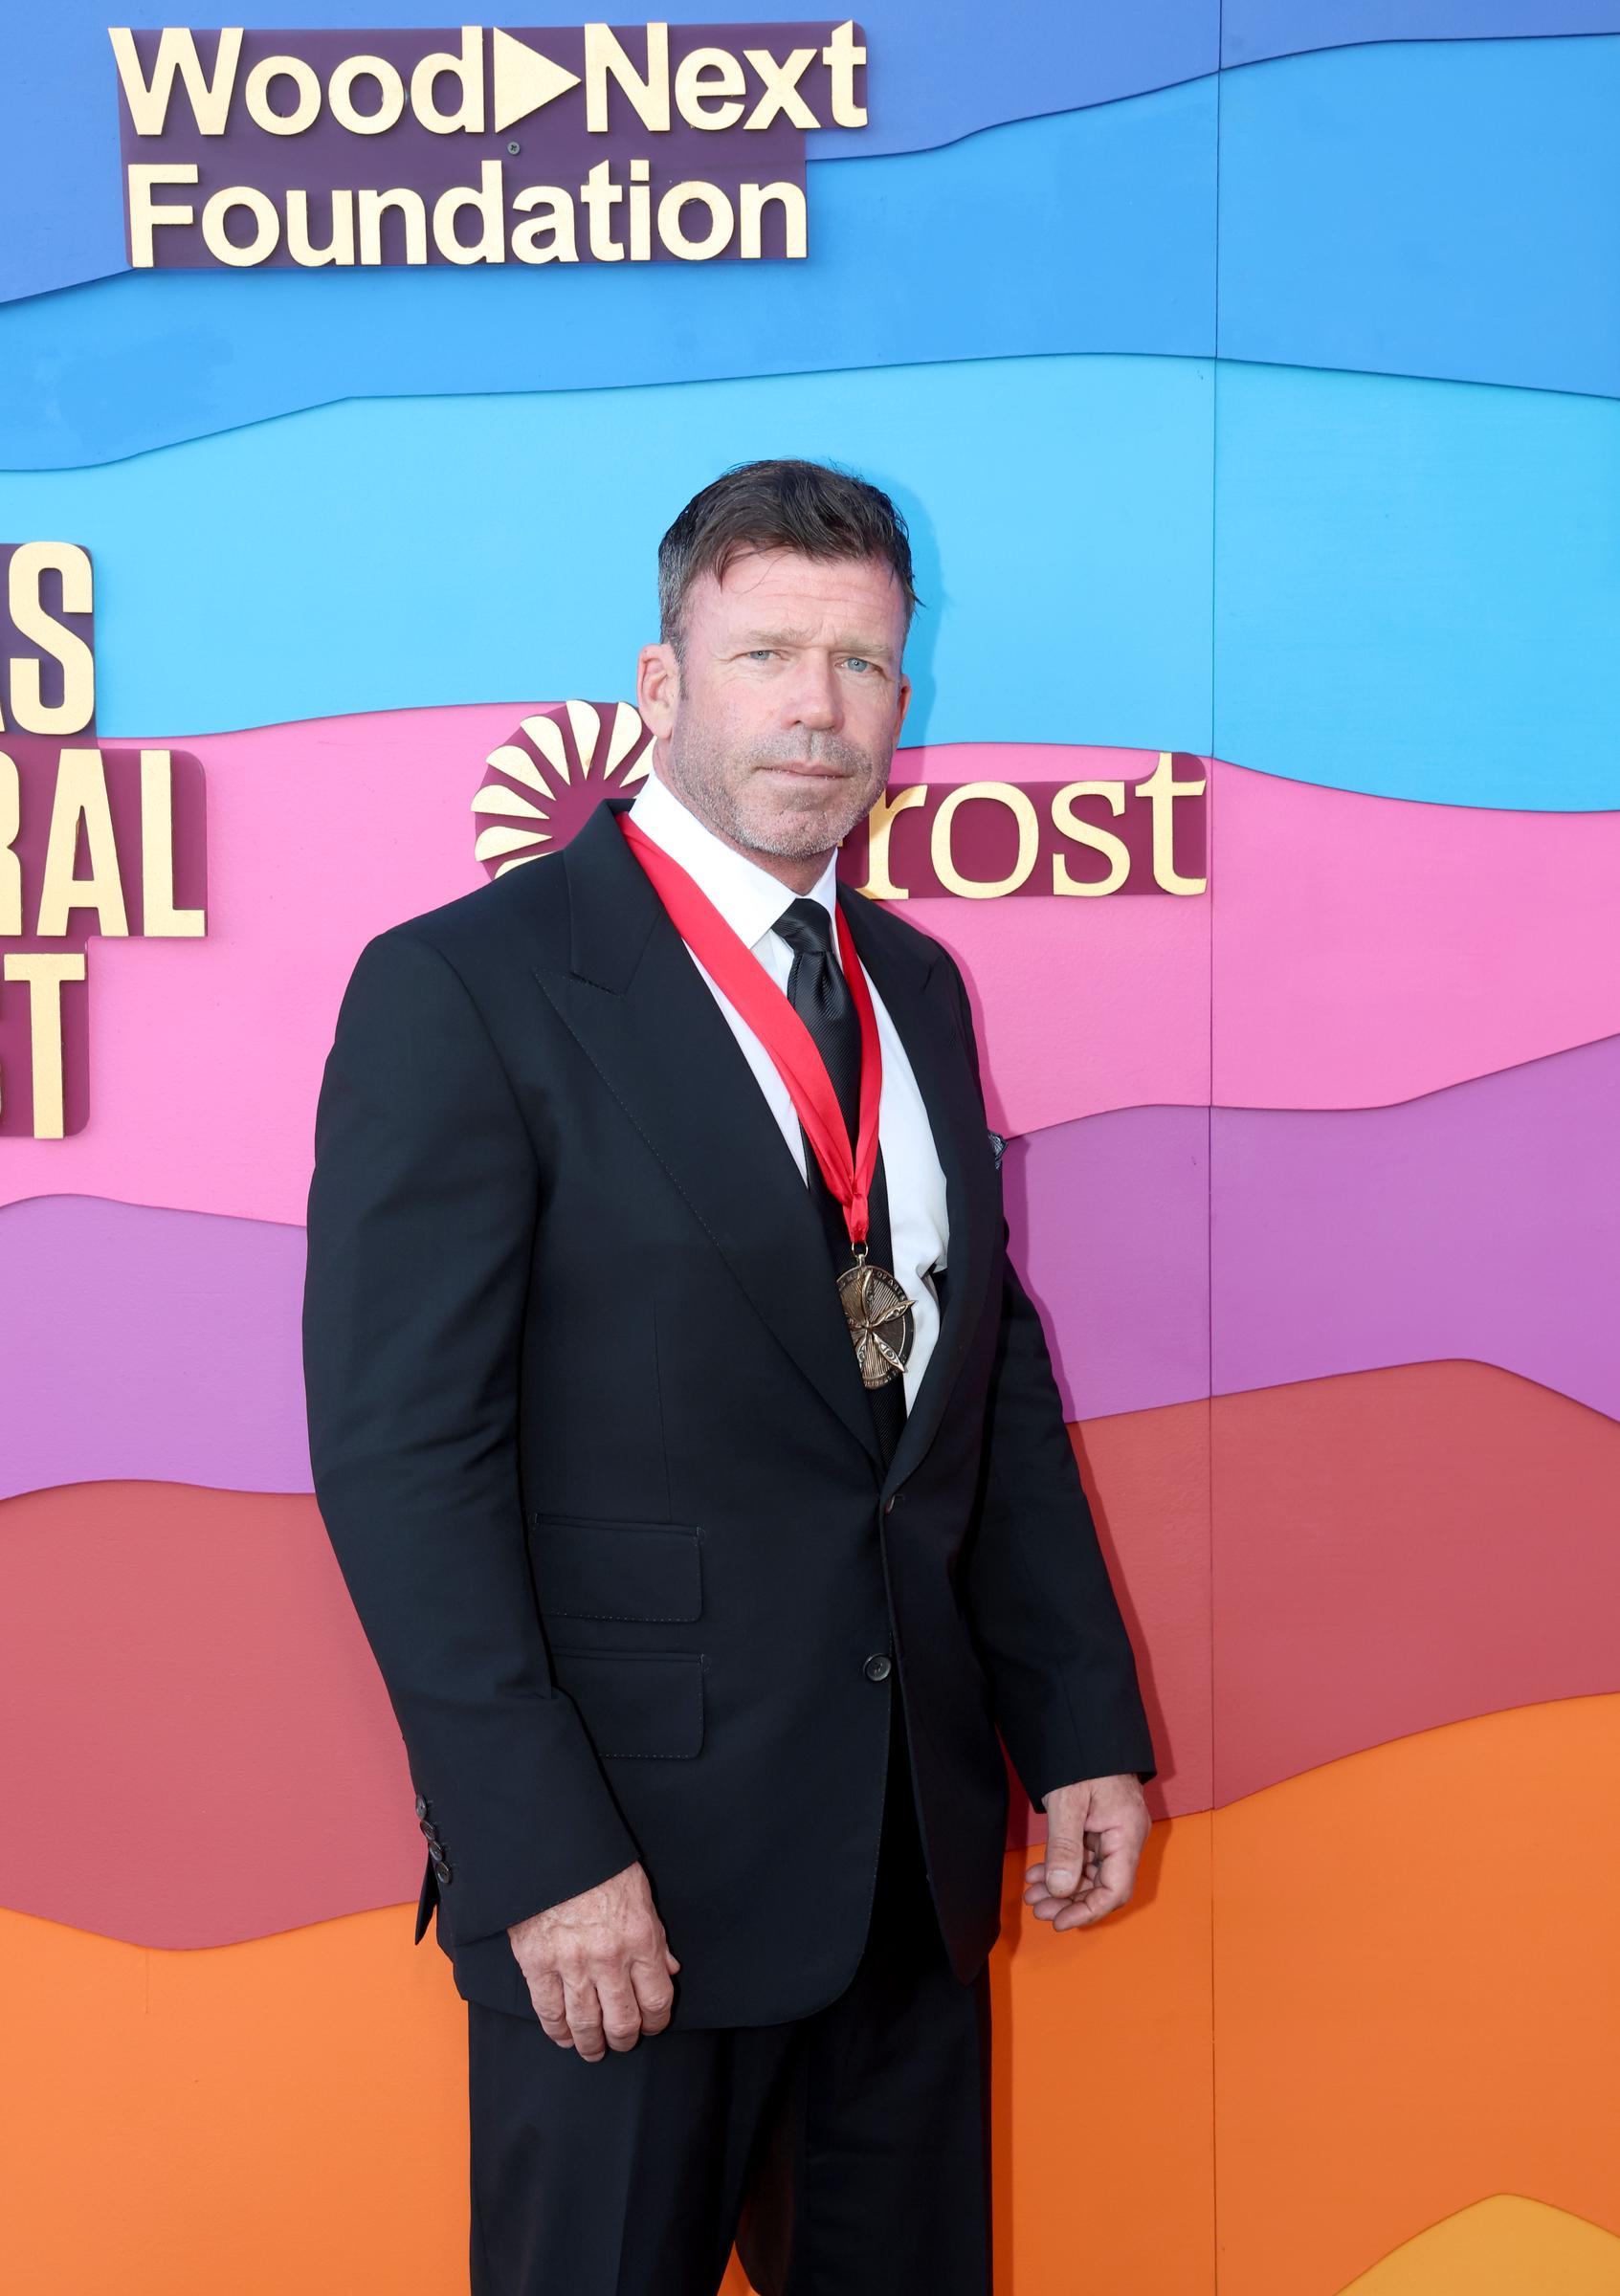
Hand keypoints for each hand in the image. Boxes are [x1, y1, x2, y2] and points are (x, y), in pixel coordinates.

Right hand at [507, 1861, 680, 2058]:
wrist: (553, 1849)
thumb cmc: (601, 1866)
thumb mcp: (641, 1894)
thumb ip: (656, 1936)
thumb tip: (668, 1969)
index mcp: (640, 1939)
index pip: (657, 2000)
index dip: (656, 2023)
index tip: (651, 2027)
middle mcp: (609, 1958)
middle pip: (622, 2022)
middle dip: (624, 2039)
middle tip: (621, 2042)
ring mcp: (571, 1964)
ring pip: (585, 2024)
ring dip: (591, 2044)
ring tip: (592, 2049)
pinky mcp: (537, 1964)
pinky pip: (549, 2011)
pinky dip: (557, 2031)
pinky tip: (563, 2037)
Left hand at [1023, 1773, 1148, 1930]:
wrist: (1086, 1725)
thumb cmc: (1083, 1758)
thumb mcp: (1069, 1801)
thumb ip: (1064, 1846)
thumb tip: (1059, 1890)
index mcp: (1127, 1833)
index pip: (1116, 1889)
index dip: (1088, 1911)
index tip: (1060, 1921)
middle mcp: (1126, 1836)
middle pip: (1103, 1885)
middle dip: (1070, 1900)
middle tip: (1037, 1908)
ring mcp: (1114, 1831)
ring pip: (1091, 1873)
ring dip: (1062, 1886)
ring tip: (1032, 1894)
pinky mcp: (1101, 1825)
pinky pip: (1084, 1856)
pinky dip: (1062, 1866)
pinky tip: (1038, 1873)